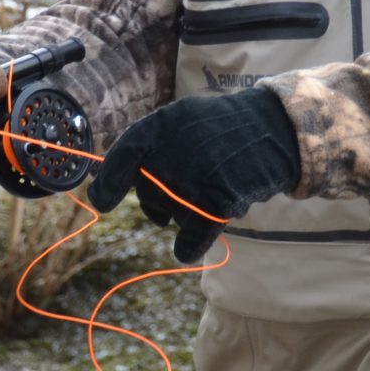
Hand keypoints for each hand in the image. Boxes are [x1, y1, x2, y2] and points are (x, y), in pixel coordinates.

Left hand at [84, 89, 302, 265]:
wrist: (268, 129)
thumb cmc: (218, 127)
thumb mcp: (177, 121)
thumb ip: (146, 147)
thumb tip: (106, 182)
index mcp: (152, 130)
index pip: (117, 163)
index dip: (105, 187)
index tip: (101, 203)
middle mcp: (164, 157)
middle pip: (147, 197)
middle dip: (163, 196)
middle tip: (194, 176)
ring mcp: (188, 182)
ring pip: (171, 216)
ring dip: (187, 211)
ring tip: (214, 182)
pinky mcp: (214, 205)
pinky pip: (189, 242)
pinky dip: (188, 248)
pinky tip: (186, 249)